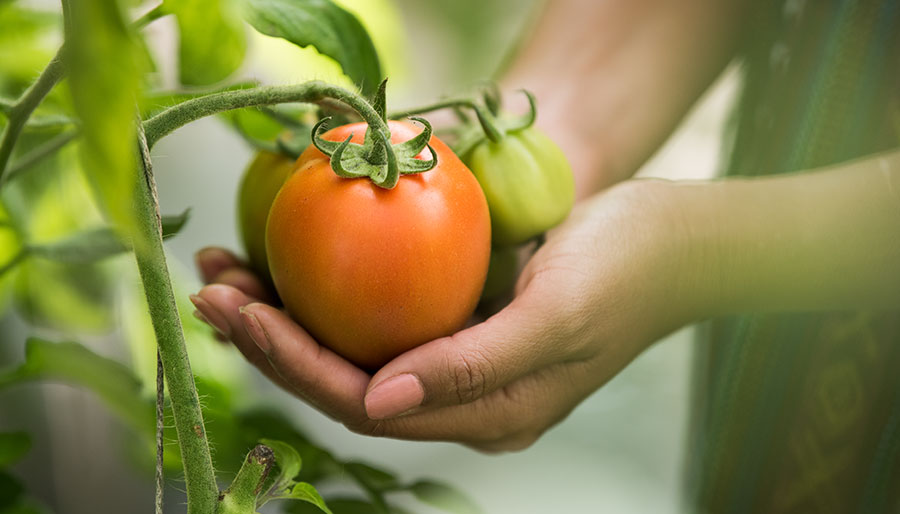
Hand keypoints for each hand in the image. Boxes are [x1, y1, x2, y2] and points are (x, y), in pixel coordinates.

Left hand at [192, 180, 699, 451]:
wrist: (676, 239)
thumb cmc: (626, 270)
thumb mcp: (555, 316)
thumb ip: (472, 368)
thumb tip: (378, 403)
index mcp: (489, 415)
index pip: (370, 402)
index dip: (298, 364)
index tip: (242, 317)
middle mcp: (465, 398)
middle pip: (348, 380)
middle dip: (273, 342)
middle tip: (211, 292)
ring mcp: (462, 360)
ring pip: (356, 349)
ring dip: (290, 316)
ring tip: (228, 277)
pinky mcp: (462, 320)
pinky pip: (380, 315)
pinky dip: (329, 292)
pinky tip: (290, 264)